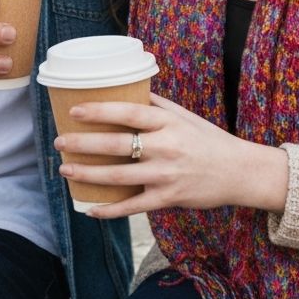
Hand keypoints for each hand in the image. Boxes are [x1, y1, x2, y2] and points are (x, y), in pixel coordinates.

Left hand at [54, 92, 288, 217]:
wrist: (239, 172)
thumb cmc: (208, 139)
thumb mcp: (183, 115)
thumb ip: (155, 105)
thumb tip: (125, 88)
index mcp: (167, 123)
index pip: (128, 113)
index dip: (100, 111)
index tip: (75, 111)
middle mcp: (165, 147)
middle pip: (117, 145)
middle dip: (84, 144)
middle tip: (59, 142)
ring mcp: (166, 175)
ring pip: (118, 176)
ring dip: (88, 174)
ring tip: (65, 169)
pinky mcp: (168, 199)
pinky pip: (133, 206)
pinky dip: (110, 209)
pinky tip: (90, 209)